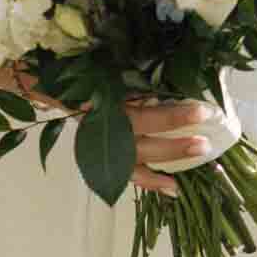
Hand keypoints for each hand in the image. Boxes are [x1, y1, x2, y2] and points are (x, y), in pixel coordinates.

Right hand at [2, 81, 221, 196]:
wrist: (51, 83)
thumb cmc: (88, 70)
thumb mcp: (110, 67)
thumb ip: (138, 73)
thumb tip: (184, 67)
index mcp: (103, 99)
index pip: (142, 112)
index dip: (172, 117)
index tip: (203, 111)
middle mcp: (101, 124)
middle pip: (141, 140)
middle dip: (174, 142)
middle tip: (205, 142)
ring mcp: (100, 142)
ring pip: (136, 158)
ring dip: (167, 160)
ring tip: (197, 157)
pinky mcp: (101, 155)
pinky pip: (127, 173)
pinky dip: (151, 182)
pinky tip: (174, 189)